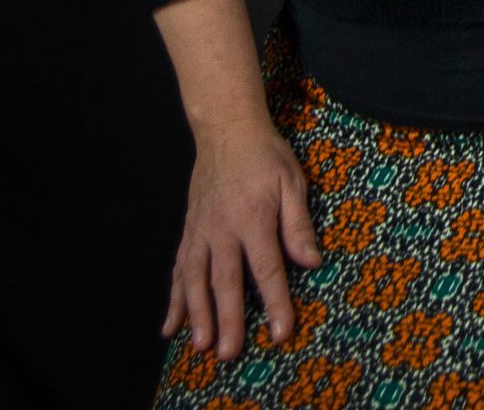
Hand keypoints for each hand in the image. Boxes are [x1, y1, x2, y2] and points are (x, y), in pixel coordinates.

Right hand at [163, 114, 319, 359]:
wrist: (227, 130)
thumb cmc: (266, 155)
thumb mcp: (293, 181)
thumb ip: (298, 223)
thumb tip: (312, 261)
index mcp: (254, 218)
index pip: (267, 268)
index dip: (275, 302)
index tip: (280, 331)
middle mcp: (223, 230)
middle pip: (225, 281)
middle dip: (228, 319)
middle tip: (229, 353)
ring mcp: (201, 232)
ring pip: (195, 280)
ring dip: (197, 315)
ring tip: (200, 346)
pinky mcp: (188, 232)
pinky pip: (178, 270)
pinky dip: (174, 299)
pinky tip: (171, 326)